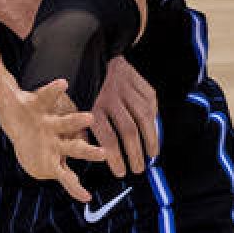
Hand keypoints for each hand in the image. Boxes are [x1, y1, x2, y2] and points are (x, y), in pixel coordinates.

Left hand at [0, 29, 106, 201]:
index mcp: (41, 106)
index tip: (63, 83)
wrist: (23, 133)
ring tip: (101, 156)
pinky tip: (85, 199)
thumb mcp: (2, 84)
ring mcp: (57, 145)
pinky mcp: (55, 164)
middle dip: (75, 121)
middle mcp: (54, 125)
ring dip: (87, 152)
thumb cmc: (15, 107)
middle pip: (66, 122)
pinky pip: (66, 177)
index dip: (53, 90)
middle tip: (88, 118)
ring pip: (74, 148)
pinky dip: (75, 188)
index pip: (47, 96)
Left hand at [87, 55, 158, 176]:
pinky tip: (154, 137)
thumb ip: (80, 129)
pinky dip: (155, 125)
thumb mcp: (78, 108)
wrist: (105, 59)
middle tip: (137, 170)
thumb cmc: (90, 90)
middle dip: (134, 154)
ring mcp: (131, 92)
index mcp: (94, 106)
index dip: (115, 157)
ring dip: (150, 142)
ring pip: (145, 121)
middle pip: (128, 131)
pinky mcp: (145, 88)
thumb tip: (83, 153)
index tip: (120, 173)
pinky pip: (153, 109)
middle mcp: (113, 99)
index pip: (107, 137)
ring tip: (150, 156)